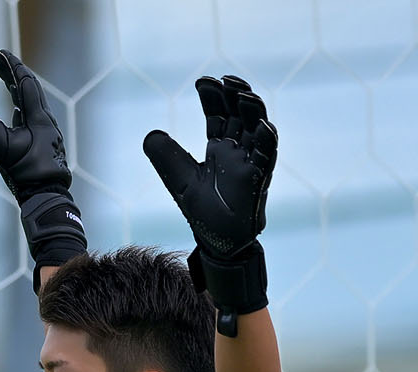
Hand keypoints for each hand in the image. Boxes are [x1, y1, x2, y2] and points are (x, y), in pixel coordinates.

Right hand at [0, 49, 85, 278]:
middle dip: (12, 74)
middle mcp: (45, 123)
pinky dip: (21, 111)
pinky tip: (17, 116)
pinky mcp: (42, 150)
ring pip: (31, 106)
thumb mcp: (4, 152)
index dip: (11, 66)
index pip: (25, 83)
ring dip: (17, 91)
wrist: (49, 202)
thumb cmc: (31, 177)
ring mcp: (45, 137)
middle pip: (29, 90)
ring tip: (7, 83)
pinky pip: (30, 122)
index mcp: (39, 118)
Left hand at [143, 75, 276, 328]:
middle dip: (235, 95)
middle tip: (227, 80)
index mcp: (219, 148)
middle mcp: (237, 151)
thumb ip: (166, 157)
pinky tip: (263, 126)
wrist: (219, 244)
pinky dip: (267, 141)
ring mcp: (250, 164)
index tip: (203, 81)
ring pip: (257, 129)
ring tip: (243, 95)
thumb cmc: (204, 213)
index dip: (212, 97)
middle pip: (239, 114)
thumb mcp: (179, 179)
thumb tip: (150, 135)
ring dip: (252, 111)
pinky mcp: (259, 181)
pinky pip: (267, 158)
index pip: (218, 114)